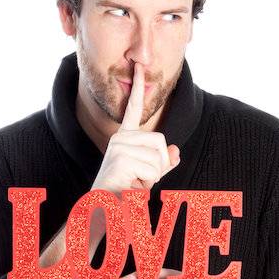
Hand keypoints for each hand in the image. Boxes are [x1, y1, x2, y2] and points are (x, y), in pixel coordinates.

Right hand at [92, 60, 180, 194]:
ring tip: (134, 184)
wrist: (102, 211)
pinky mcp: (121, 159)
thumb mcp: (147, 177)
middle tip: (140, 180)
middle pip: (160, 142)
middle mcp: (119, 138)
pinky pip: (152, 169)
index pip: (133, 110)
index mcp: (123, 138)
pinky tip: (131, 186)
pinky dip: (147, 183)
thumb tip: (175, 151)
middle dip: (159, 166)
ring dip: (152, 178)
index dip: (138, 89)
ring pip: (158, 158)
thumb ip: (162, 163)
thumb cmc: (123, 194)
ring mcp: (118, 147)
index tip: (139, 67)